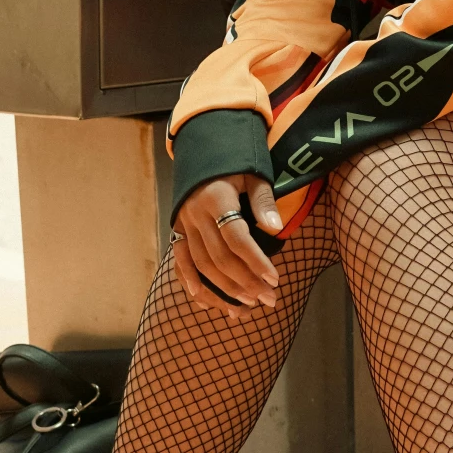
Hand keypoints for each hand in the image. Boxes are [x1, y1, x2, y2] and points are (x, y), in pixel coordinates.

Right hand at [172, 174, 283, 321]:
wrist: (202, 145)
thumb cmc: (234, 161)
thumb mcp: (252, 172)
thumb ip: (263, 200)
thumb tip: (276, 228)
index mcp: (216, 197)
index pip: (236, 237)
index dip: (255, 260)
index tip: (275, 279)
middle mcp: (195, 214)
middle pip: (219, 258)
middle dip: (245, 282)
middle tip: (268, 300)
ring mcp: (183, 224)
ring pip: (200, 265)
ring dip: (224, 290)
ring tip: (247, 307)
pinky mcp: (176, 229)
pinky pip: (180, 262)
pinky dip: (191, 284)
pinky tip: (207, 303)